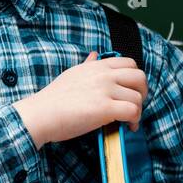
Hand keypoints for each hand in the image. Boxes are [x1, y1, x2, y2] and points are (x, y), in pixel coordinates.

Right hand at [14, 51, 146, 146]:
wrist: (40, 114)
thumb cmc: (53, 99)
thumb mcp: (72, 74)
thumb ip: (87, 65)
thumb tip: (94, 55)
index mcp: (96, 66)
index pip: (129, 63)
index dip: (134, 79)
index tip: (129, 91)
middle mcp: (103, 75)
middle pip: (140, 77)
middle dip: (142, 93)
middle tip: (134, 105)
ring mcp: (105, 90)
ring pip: (138, 97)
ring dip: (138, 111)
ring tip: (128, 120)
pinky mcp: (105, 108)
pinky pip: (133, 111)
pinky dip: (134, 121)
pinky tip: (127, 126)